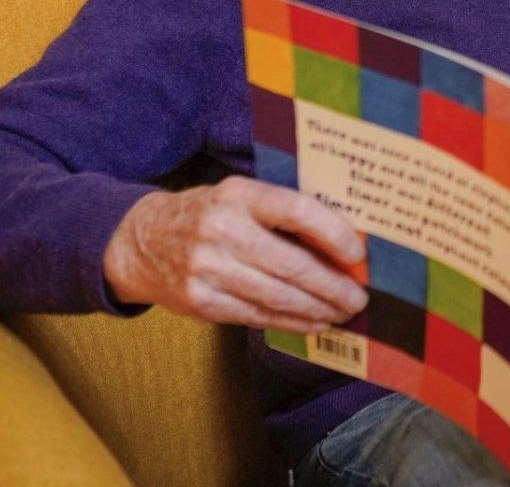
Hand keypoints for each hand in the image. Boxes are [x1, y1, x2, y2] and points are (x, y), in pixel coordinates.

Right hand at [103, 176, 367, 330]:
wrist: (141, 240)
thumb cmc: (208, 213)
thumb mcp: (240, 195)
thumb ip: (281, 212)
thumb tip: (340, 239)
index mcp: (238, 194)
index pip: (296, 211)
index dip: (332, 233)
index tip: (357, 254)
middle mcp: (222, 230)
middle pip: (290, 264)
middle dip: (332, 285)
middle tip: (360, 297)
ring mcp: (208, 270)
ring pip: (276, 296)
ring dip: (317, 308)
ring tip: (344, 312)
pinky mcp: (200, 303)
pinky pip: (256, 316)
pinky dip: (291, 321)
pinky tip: (314, 322)